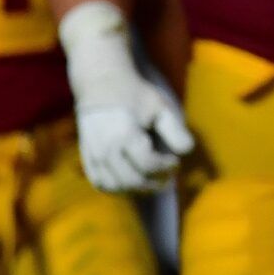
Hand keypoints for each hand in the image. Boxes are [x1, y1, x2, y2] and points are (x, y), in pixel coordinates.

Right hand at [58, 0, 194, 192]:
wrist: (100, 85)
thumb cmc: (133, 94)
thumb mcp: (160, 106)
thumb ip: (175, 130)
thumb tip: (187, 152)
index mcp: (126, 136)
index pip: (148, 165)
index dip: (165, 168)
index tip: (175, 162)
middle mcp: (107, 149)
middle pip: (132, 181)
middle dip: (154, 183)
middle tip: (168, 178)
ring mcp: (93, 155)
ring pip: (115, 187)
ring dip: (136, 190)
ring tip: (152, 181)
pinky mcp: (86, 158)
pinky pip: (100, 183)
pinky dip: (116, 189)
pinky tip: (131, 183)